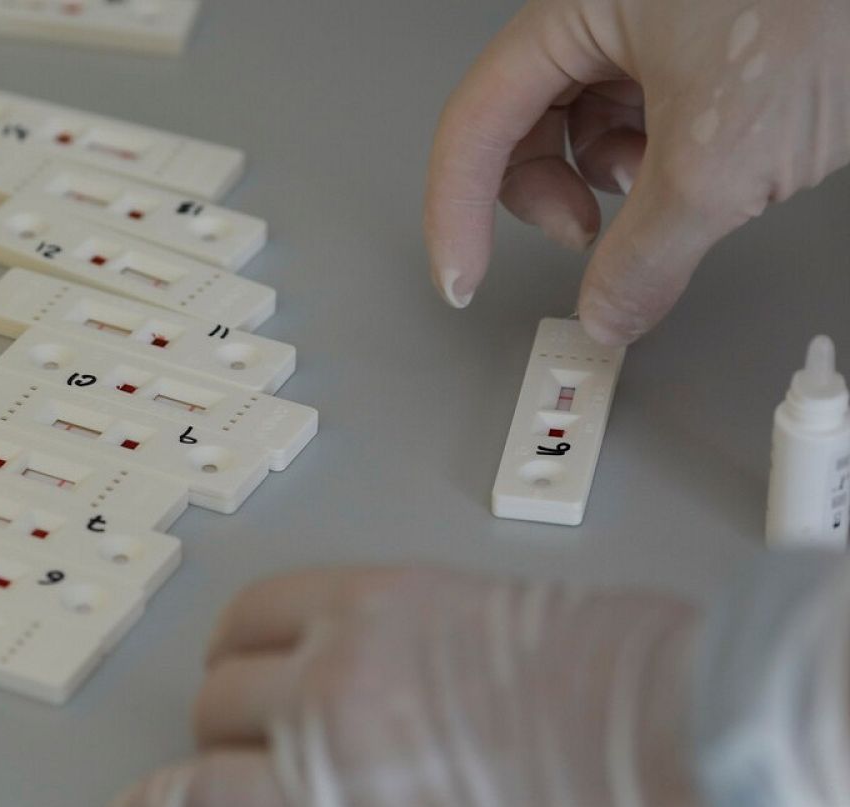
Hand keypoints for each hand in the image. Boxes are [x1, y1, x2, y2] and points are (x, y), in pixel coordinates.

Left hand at [105, 568, 742, 806]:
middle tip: (211, 743)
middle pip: (222, 700)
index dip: (236, 647)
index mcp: (372, 610)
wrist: (683, 732)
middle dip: (214, 723)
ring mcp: (333, 782)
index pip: (256, 616)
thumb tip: (436, 677)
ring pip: (200, 787)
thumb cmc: (632, 667)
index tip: (231, 665)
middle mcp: (331, 685)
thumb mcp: (512, 614)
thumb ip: (443, 645)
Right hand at [424, 0, 849, 344]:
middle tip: (586, 242)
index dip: (459, 210)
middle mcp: (605, 8)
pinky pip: (646, 116)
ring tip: (675, 190)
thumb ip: (646, 254)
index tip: (464, 279)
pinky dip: (664, 161)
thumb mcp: (723, 159)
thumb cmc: (833, 9)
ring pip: (588, 125)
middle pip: (523, 124)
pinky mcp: (703, 40)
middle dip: (549, 194)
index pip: (477, 120)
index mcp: (577, 7)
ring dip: (616, 181)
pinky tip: (712, 167)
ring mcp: (655, 21)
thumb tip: (607, 313)